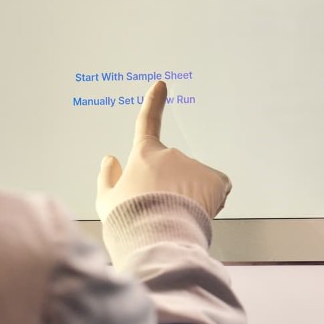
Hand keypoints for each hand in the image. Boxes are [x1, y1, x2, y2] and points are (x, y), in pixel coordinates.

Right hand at [96, 80, 231, 221]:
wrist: (157, 238)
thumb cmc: (129, 221)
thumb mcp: (106, 201)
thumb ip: (107, 178)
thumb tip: (109, 160)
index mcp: (143, 155)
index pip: (148, 122)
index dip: (154, 103)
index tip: (161, 85)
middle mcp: (170, 154)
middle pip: (174, 170)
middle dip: (172, 187)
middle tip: (162, 211)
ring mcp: (194, 165)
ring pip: (195, 181)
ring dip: (190, 196)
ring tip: (178, 217)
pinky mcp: (215, 179)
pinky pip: (217, 188)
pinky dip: (212, 200)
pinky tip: (199, 214)